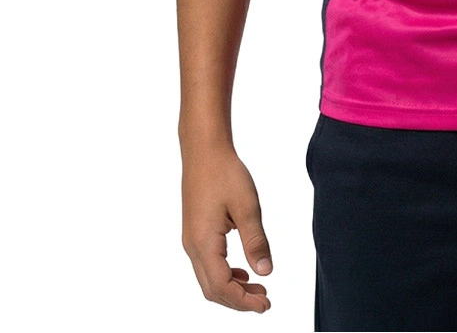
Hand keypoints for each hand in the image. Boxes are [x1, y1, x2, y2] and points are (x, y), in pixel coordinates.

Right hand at [181, 146, 273, 310]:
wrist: (204, 151)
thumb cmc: (225, 173)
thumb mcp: (247, 206)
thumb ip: (256, 241)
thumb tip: (265, 273)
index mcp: (203, 243)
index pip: (221, 287)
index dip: (243, 301)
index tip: (265, 304)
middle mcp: (193, 247)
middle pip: (212, 289)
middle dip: (238, 300)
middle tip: (265, 301)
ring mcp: (191, 241)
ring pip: (209, 279)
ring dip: (232, 288)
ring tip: (258, 289)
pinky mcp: (195, 233)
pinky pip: (207, 265)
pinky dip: (225, 274)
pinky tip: (242, 271)